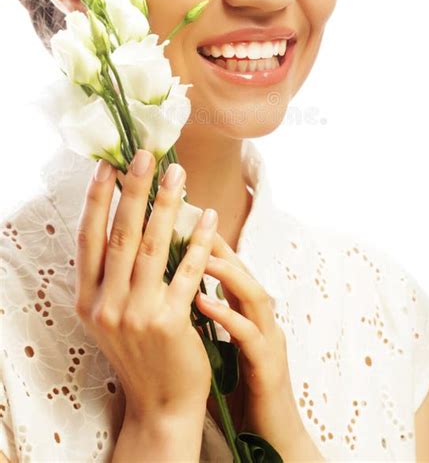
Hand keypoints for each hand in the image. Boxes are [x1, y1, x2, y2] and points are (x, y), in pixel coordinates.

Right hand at [74, 150, 217, 426]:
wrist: (161, 403)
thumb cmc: (140, 350)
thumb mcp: (113, 314)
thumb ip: (113, 274)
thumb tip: (127, 217)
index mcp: (88, 300)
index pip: (89, 239)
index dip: (97, 200)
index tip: (108, 166)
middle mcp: (106, 306)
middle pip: (121, 235)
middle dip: (134, 191)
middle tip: (146, 155)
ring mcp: (136, 316)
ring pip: (153, 248)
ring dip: (167, 206)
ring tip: (179, 174)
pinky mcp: (169, 323)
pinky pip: (187, 272)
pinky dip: (200, 242)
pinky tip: (210, 217)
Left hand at [195, 232, 322, 459]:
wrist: (270, 440)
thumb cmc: (240, 394)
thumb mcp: (220, 349)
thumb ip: (206, 322)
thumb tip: (175, 297)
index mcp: (249, 319)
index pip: (232, 273)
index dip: (211, 246)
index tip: (184, 224)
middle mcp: (263, 324)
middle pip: (247, 274)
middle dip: (222, 248)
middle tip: (195, 225)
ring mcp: (269, 343)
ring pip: (256, 296)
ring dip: (230, 274)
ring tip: (203, 256)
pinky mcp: (268, 368)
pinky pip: (250, 335)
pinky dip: (228, 316)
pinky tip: (204, 303)